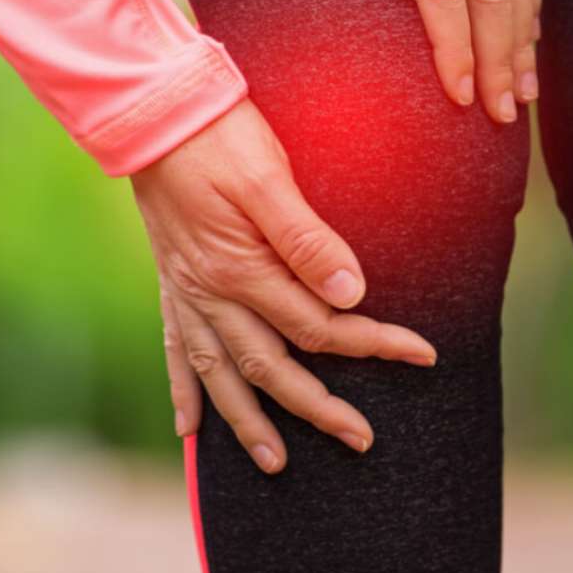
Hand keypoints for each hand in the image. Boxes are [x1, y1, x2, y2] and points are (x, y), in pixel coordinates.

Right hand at [131, 99, 436, 473]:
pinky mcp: (172, 282)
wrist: (153, 111)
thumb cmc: (217, 136)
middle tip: (360, 437)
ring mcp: (188, 292)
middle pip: (273, 365)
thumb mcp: (267, 178)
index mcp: (242, 269)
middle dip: (319, 406)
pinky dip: (184, 391)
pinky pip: (176, 351)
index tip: (419, 354)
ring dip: (249, 420)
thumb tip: (351, 292)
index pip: (319, 325)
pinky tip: (190, 427)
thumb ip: (306, 238)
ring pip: (222, 374)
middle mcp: (212, 292)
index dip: (372, 343)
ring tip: (275, 461)